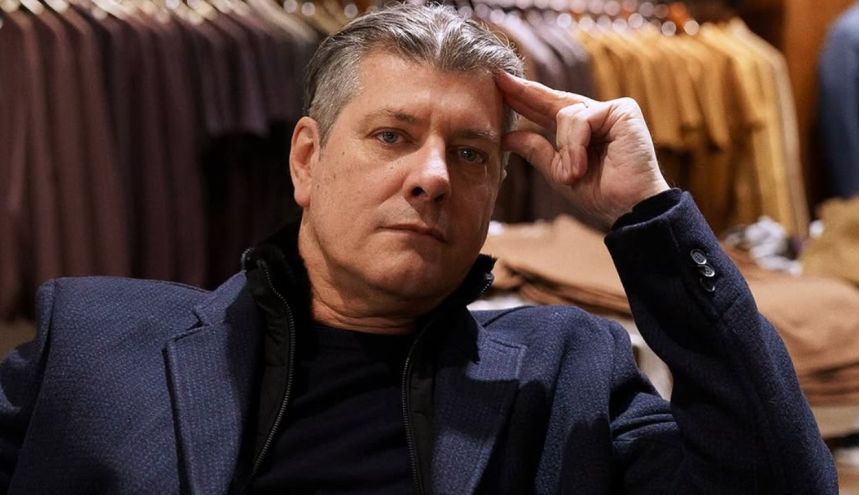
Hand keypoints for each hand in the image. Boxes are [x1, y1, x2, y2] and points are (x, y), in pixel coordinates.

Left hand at [495, 71, 669, 229]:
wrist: (628, 208)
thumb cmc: (600, 194)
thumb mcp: (557, 172)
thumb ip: (535, 150)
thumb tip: (507, 135)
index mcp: (580, 131)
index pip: (547, 110)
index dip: (524, 98)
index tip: (499, 85)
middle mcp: (596, 116)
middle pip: (554, 100)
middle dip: (526, 92)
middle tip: (499, 79)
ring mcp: (610, 112)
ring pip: (565, 115)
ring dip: (564, 151)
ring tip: (572, 175)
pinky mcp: (623, 110)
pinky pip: (582, 120)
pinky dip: (576, 146)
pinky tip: (581, 166)